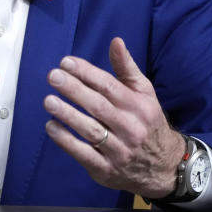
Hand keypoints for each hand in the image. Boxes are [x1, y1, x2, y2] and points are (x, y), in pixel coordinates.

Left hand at [43, 37, 185, 198]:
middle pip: (98, 106)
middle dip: (74, 90)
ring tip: (48, 100)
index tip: (66, 62)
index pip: (109, 86)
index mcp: (138, 106)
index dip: (87, 73)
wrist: (163, 167)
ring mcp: (118, 150)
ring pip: (91, 130)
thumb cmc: (147, 122)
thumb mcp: (144, 93)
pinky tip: (51, 127)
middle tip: (53, 76)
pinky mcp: (106, 170)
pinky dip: (66, 141)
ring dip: (68, 115)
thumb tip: (115, 41)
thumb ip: (127, 68)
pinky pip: (84, 154)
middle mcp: (130, 128)